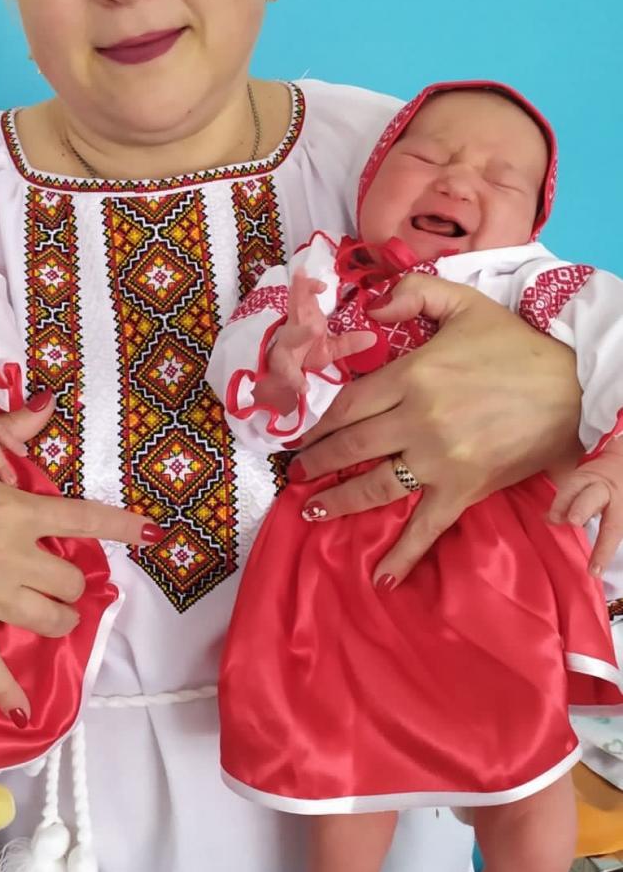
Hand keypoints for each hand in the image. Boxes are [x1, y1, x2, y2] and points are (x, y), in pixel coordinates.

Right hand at [0, 395, 161, 718]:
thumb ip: (8, 435)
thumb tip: (44, 409)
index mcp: (16, 510)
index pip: (84, 517)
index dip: (122, 525)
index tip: (150, 533)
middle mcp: (13, 556)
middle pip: (71, 579)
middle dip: (72, 579)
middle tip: (61, 575)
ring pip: (50, 620)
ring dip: (59, 618)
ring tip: (53, 613)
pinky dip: (8, 692)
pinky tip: (22, 713)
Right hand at [256, 272, 374, 411]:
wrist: (283, 376)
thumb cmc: (305, 354)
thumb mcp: (329, 348)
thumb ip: (349, 343)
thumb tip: (374, 338)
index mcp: (304, 319)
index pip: (303, 295)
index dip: (308, 285)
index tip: (323, 284)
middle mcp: (293, 328)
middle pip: (295, 307)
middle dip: (300, 293)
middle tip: (309, 280)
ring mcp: (286, 347)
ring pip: (292, 336)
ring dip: (303, 332)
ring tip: (316, 328)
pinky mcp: (282, 368)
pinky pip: (289, 373)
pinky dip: (296, 380)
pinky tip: (305, 387)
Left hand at [289, 273, 581, 586]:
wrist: (576, 386)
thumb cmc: (516, 345)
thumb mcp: (464, 303)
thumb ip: (413, 293)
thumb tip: (371, 304)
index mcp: (411, 374)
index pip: (347, 404)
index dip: (317, 423)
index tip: (299, 435)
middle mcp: (416, 420)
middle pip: (351, 447)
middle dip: (316, 462)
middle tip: (295, 473)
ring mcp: (438, 459)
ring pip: (374, 486)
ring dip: (339, 502)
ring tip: (312, 511)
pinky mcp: (465, 489)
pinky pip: (427, 526)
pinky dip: (404, 554)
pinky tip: (382, 577)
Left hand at [550, 438, 622, 576]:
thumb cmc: (596, 480)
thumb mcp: (580, 483)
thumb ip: (565, 500)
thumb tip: (546, 519)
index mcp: (590, 479)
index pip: (573, 486)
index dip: (563, 501)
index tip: (552, 517)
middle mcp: (606, 491)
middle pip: (594, 498)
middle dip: (582, 508)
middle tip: (573, 521)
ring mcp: (621, 506)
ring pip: (614, 525)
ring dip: (604, 547)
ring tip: (595, 567)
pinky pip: (621, 532)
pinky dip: (611, 549)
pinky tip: (603, 566)